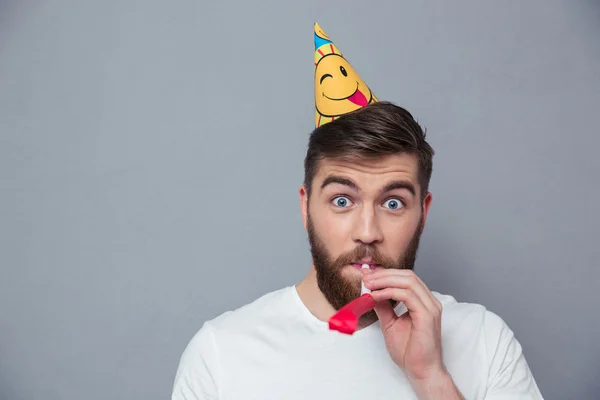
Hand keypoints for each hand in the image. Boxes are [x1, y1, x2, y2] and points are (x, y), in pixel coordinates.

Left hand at [362, 268, 462, 398]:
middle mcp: (430, 301)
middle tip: (365, 277)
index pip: (405, 278)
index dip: (385, 273)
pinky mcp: (428, 316)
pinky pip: (407, 295)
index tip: (366, 275)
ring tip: (368, 285)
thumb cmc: (408, 351)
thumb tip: (371, 292)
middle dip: (384, 274)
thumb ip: (383, 307)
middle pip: (407, 276)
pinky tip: (375, 296)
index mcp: (423, 302)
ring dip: (385, 280)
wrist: (419, 371)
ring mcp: (431, 307)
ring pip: (408, 281)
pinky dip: (389, 292)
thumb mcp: (390, 323)